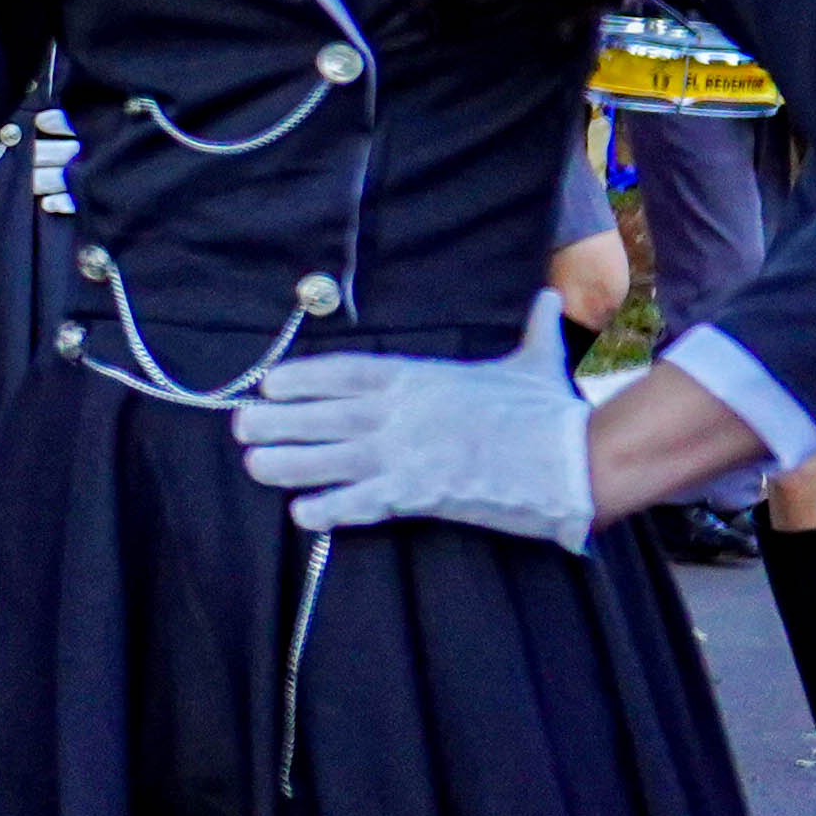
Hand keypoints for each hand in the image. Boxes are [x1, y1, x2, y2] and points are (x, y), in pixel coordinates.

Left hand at [237, 300, 595, 552]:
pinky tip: (301, 514)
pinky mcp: (420, 494)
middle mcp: (403, 413)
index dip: (302, 377)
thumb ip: (534, 330)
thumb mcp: (535, 361)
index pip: (345, 372)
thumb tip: (550, 301)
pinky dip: (329, 509)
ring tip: (254, 464)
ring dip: (287, 463)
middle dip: (277, 420)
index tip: (269, 382)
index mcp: (421, 377)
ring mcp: (407, 453)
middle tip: (240, 425)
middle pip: (323, 414)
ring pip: (330, 457)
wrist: (576, 460)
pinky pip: (362, 502)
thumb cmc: (551, 411)